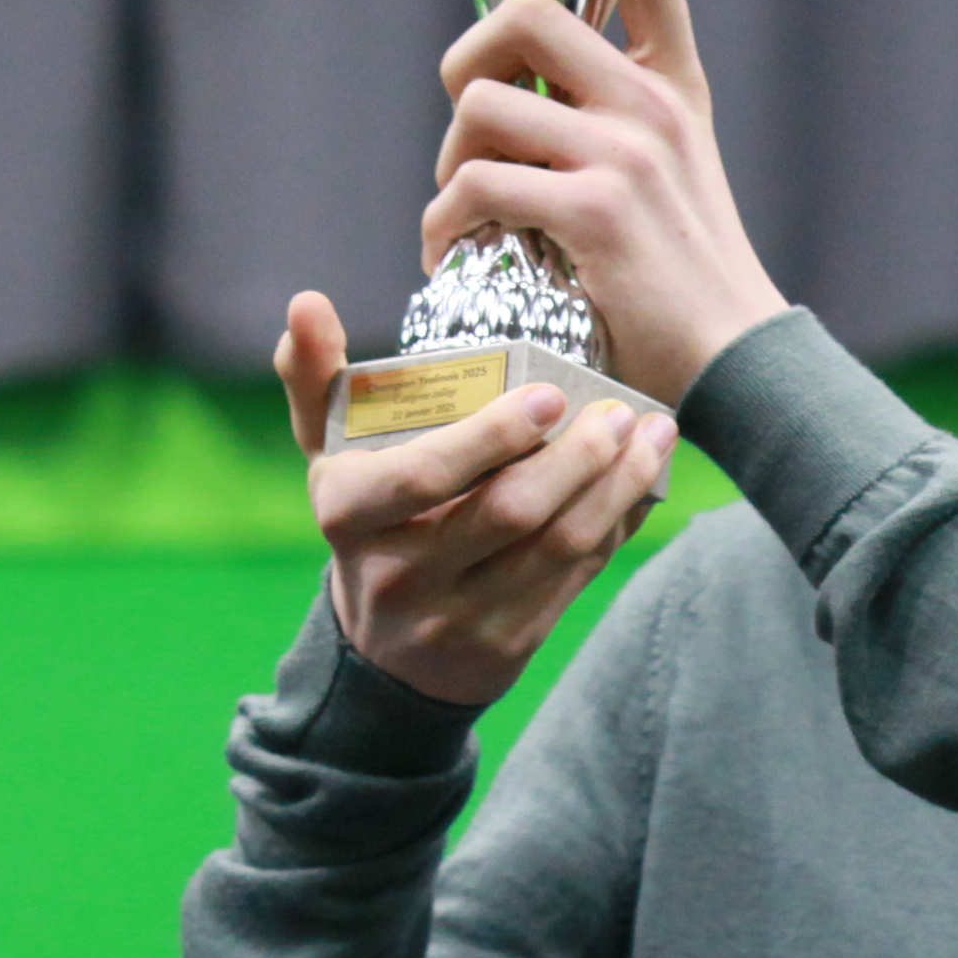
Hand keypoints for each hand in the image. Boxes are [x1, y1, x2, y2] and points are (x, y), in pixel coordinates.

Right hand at [271, 292, 679, 706]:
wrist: (386, 654)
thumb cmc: (367, 523)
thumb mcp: (327, 456)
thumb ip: (314, 378)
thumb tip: (307, 303)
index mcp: (351, 516)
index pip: (422, 476)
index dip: (489, 437)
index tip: (549, 394)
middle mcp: (401, 575)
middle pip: (507, 513)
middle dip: (576, 458)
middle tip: (617, 411)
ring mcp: (459, 617)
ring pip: (556, 548)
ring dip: (614, 487)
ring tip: (651, 435)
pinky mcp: (511, 643)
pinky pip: (577, 576)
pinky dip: (617, 523)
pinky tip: (641, 480)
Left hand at [422, 0, 789, 404]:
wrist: (737, 365)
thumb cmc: (687, 285)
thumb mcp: (674, 179)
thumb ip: (614, 124)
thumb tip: (514, 95)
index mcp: (678, 87)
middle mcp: (655, 105)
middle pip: (527, 13)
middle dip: (467, 59)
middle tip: (467, 126)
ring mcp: (627, 154)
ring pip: (483, 103)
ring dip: (447, 160)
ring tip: (459, 210)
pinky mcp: (594, 211)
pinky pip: (477, 184)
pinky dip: (445, 221)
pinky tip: (452, 251)